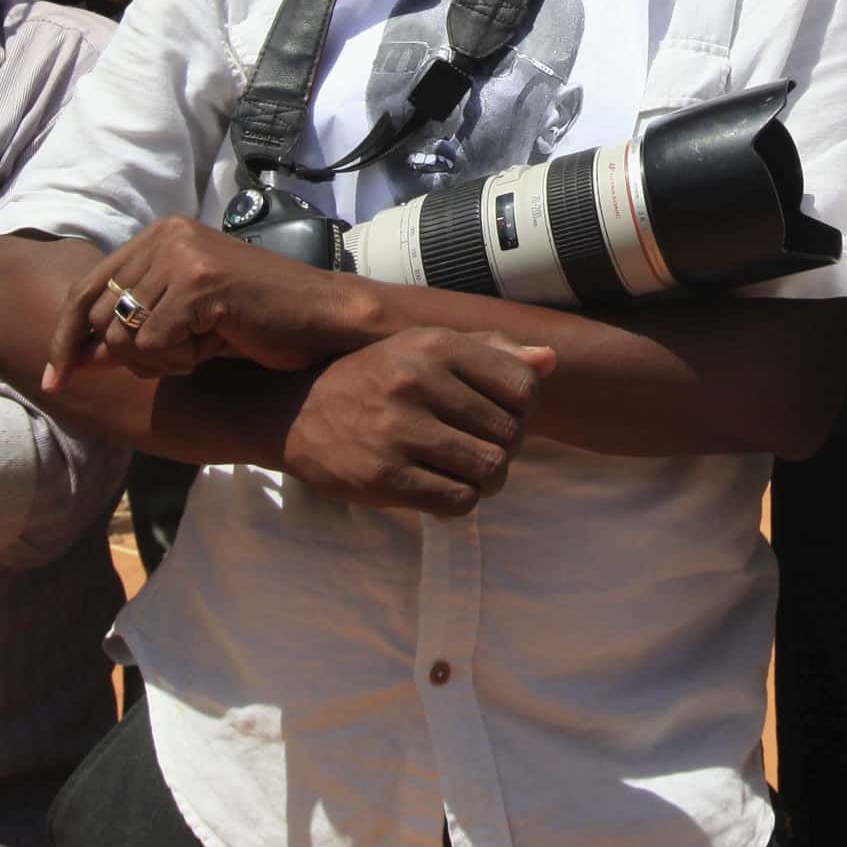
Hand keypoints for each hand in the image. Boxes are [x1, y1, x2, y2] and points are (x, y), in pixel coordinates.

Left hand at [45, 216, 367, 387]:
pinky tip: (216, 347)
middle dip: (131, 357)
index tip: (54, 381)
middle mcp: (165, 236)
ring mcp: (182, 256)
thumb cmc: (260, 324)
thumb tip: (73, 362)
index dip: (64, 339)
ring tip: (204, 348)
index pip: (87, 291)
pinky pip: (152, 346)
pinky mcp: (199, 284)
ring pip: (122, 336)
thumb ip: (131, 332)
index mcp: (159, 236)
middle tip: (185, 357)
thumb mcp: (184, 324)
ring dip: (159, 361)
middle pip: (100, 319)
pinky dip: (179, 362)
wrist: (325, 319)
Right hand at [279, 328, 554, 515]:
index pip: (523, 387)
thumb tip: (549, 360)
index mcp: (435, 345)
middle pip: (510, 433)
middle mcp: (417, 382)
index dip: (523, 412)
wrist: (297, 412)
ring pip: (490, 470)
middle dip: (504, 449)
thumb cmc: (377, 378)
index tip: (500, 419)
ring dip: (486, 480)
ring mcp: (399, 430)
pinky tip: (442, 487)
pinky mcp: (383, 476)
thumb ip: (490, 352)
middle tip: (479, 450)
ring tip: (466, 473)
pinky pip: (458, 501)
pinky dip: (459, 501)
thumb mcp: (425, 349)